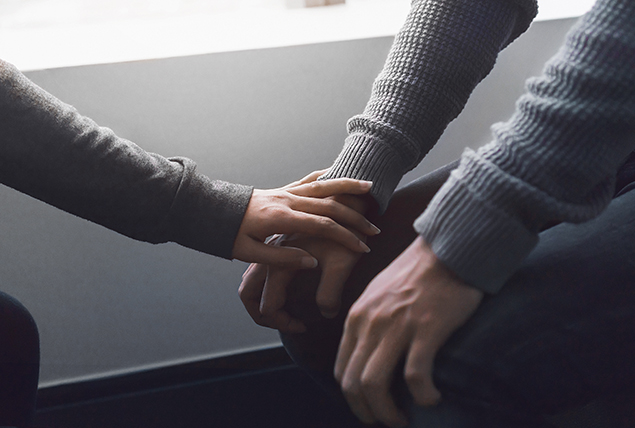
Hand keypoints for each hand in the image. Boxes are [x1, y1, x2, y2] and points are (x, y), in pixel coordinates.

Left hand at [232, 174, 379, 267]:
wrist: (211, 210)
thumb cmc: (229, 234)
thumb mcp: (250, 252)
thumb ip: (282, 257)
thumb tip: (310, 262)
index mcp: (281, 218)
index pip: (323, 226)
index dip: (346, 237)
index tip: (363, 248)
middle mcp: (287, 201)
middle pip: (330, 206)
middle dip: (355, 217)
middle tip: (375, 229)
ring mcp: (286, 192)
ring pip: (323, 187)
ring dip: (348, 188)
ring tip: (369, 187)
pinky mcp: (282, 189)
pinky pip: (309, 180)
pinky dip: (327, 176)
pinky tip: (337, 173)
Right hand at [239, 232, 363, 332]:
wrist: (350, 201)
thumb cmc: (348, 230)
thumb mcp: (342, 264)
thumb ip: (330, 292)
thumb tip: (326, 314)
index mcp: (280, 262)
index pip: (267, 305)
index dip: (284, 322)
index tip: (305, 326)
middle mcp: (271, 255)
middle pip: (249, 294)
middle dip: (265, 315)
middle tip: (291, 323)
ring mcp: (273, 248)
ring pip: (253, 281)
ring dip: (266, 298)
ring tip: (288, 311)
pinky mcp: (280, 244)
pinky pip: (264, 270)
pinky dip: (270, 285)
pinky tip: (291, 289)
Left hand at [334, 236, 483, 427]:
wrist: (448, 247)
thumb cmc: (416, 272)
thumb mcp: (378, 293)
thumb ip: (368, 321)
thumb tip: (365, 352)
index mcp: (357, 316)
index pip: (342, 369)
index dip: (352, 397)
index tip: (369, 407)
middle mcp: (371, 323)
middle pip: (354, 383)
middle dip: (366, 412)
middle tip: (385, 422)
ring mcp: (397, 326)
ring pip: (376, 385)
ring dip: (388, 413)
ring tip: (403, 420)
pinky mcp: (426, 328)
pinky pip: (415, 376)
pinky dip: (422, 396)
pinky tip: (432, 399)